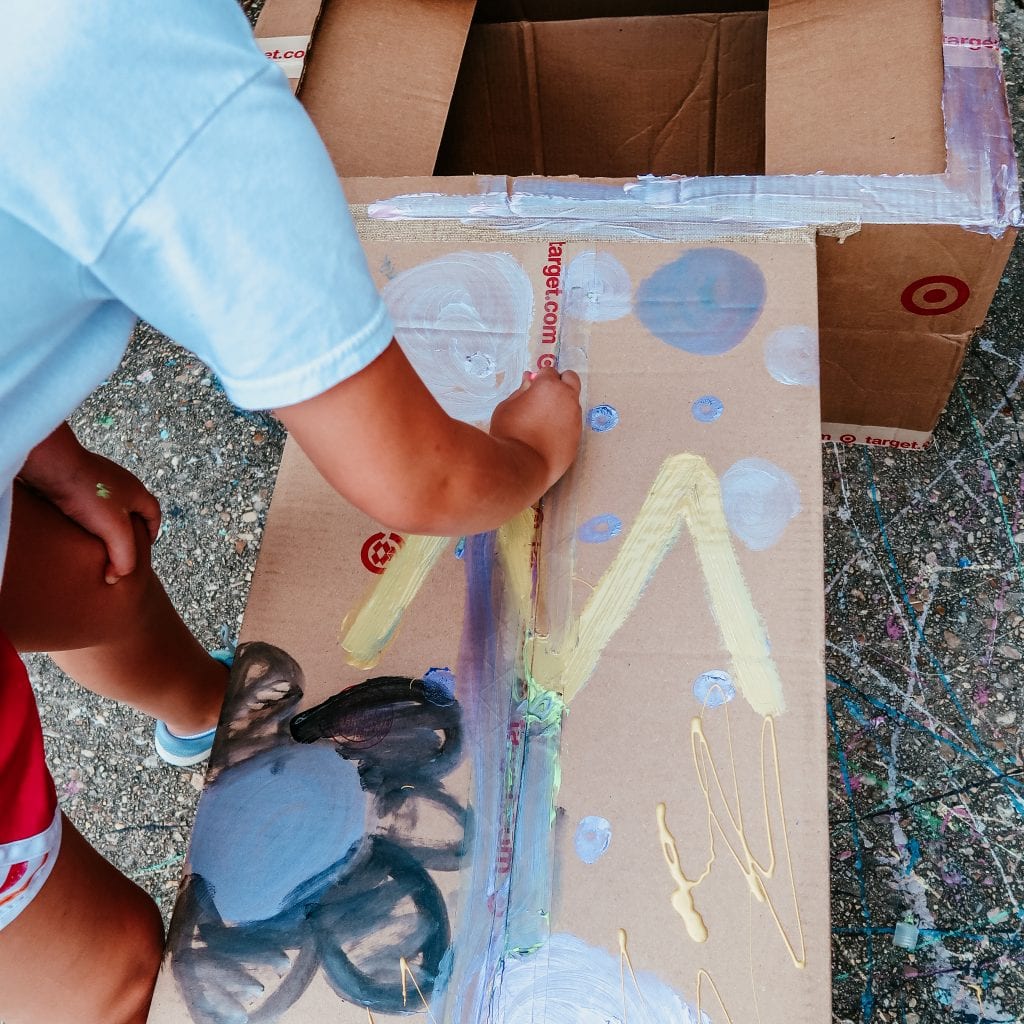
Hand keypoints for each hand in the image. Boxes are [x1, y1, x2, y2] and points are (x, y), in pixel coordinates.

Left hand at [17, 425, 160, 583]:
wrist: (53, 465)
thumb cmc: (89, 493)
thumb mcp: (114, 530)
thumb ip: (124, 557)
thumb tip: (117, 578)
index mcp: (137, 492)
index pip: (154, 514)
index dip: (152, 532)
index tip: (143, 548)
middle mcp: (121, 483)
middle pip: (132, 509)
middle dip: (128, 529)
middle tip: (118, 547)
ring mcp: (97, 478)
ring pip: (108, 505)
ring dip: (104, 522)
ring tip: (94, 539)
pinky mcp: (75, 478)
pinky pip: (86, 499)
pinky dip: (85, 513)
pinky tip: (73, 524)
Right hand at [489, 368, 582, 490]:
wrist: (521, 467)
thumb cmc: (510, 434)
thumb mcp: (507, 407)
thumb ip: (521, 391)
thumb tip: (528, 381)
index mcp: (549, 386)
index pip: (549, 371)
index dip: (539, 378)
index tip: (532, 387)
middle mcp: (567, 399)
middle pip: (571, 378)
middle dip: (559, 382)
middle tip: (544, 394)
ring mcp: (575, 419)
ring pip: (573, 403)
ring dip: (562, 404)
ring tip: (543, 420)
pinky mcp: (578, 437)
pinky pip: (573, 423)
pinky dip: (564, 423)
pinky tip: (548, 434)